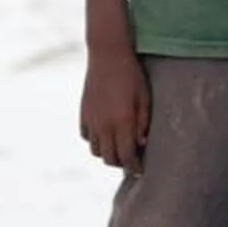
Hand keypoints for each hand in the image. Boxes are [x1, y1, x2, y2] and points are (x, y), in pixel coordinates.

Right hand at [80, 47, 151, 171]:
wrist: (107, 55)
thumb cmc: (131, 75)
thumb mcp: (144, 97)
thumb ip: (143, 122)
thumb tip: (141, 143)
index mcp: (122, 122)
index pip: (127, 155)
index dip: (134, 166)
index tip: (140, 171)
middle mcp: (104, 125)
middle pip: (110, 158)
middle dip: (122, 163)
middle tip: (131, 160)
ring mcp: (91, 120)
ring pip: (96, 151)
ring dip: (107, 154)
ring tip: (118, 149)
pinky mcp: (83, 113)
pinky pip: (87, 137)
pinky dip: (95, 141)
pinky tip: (105, 135)